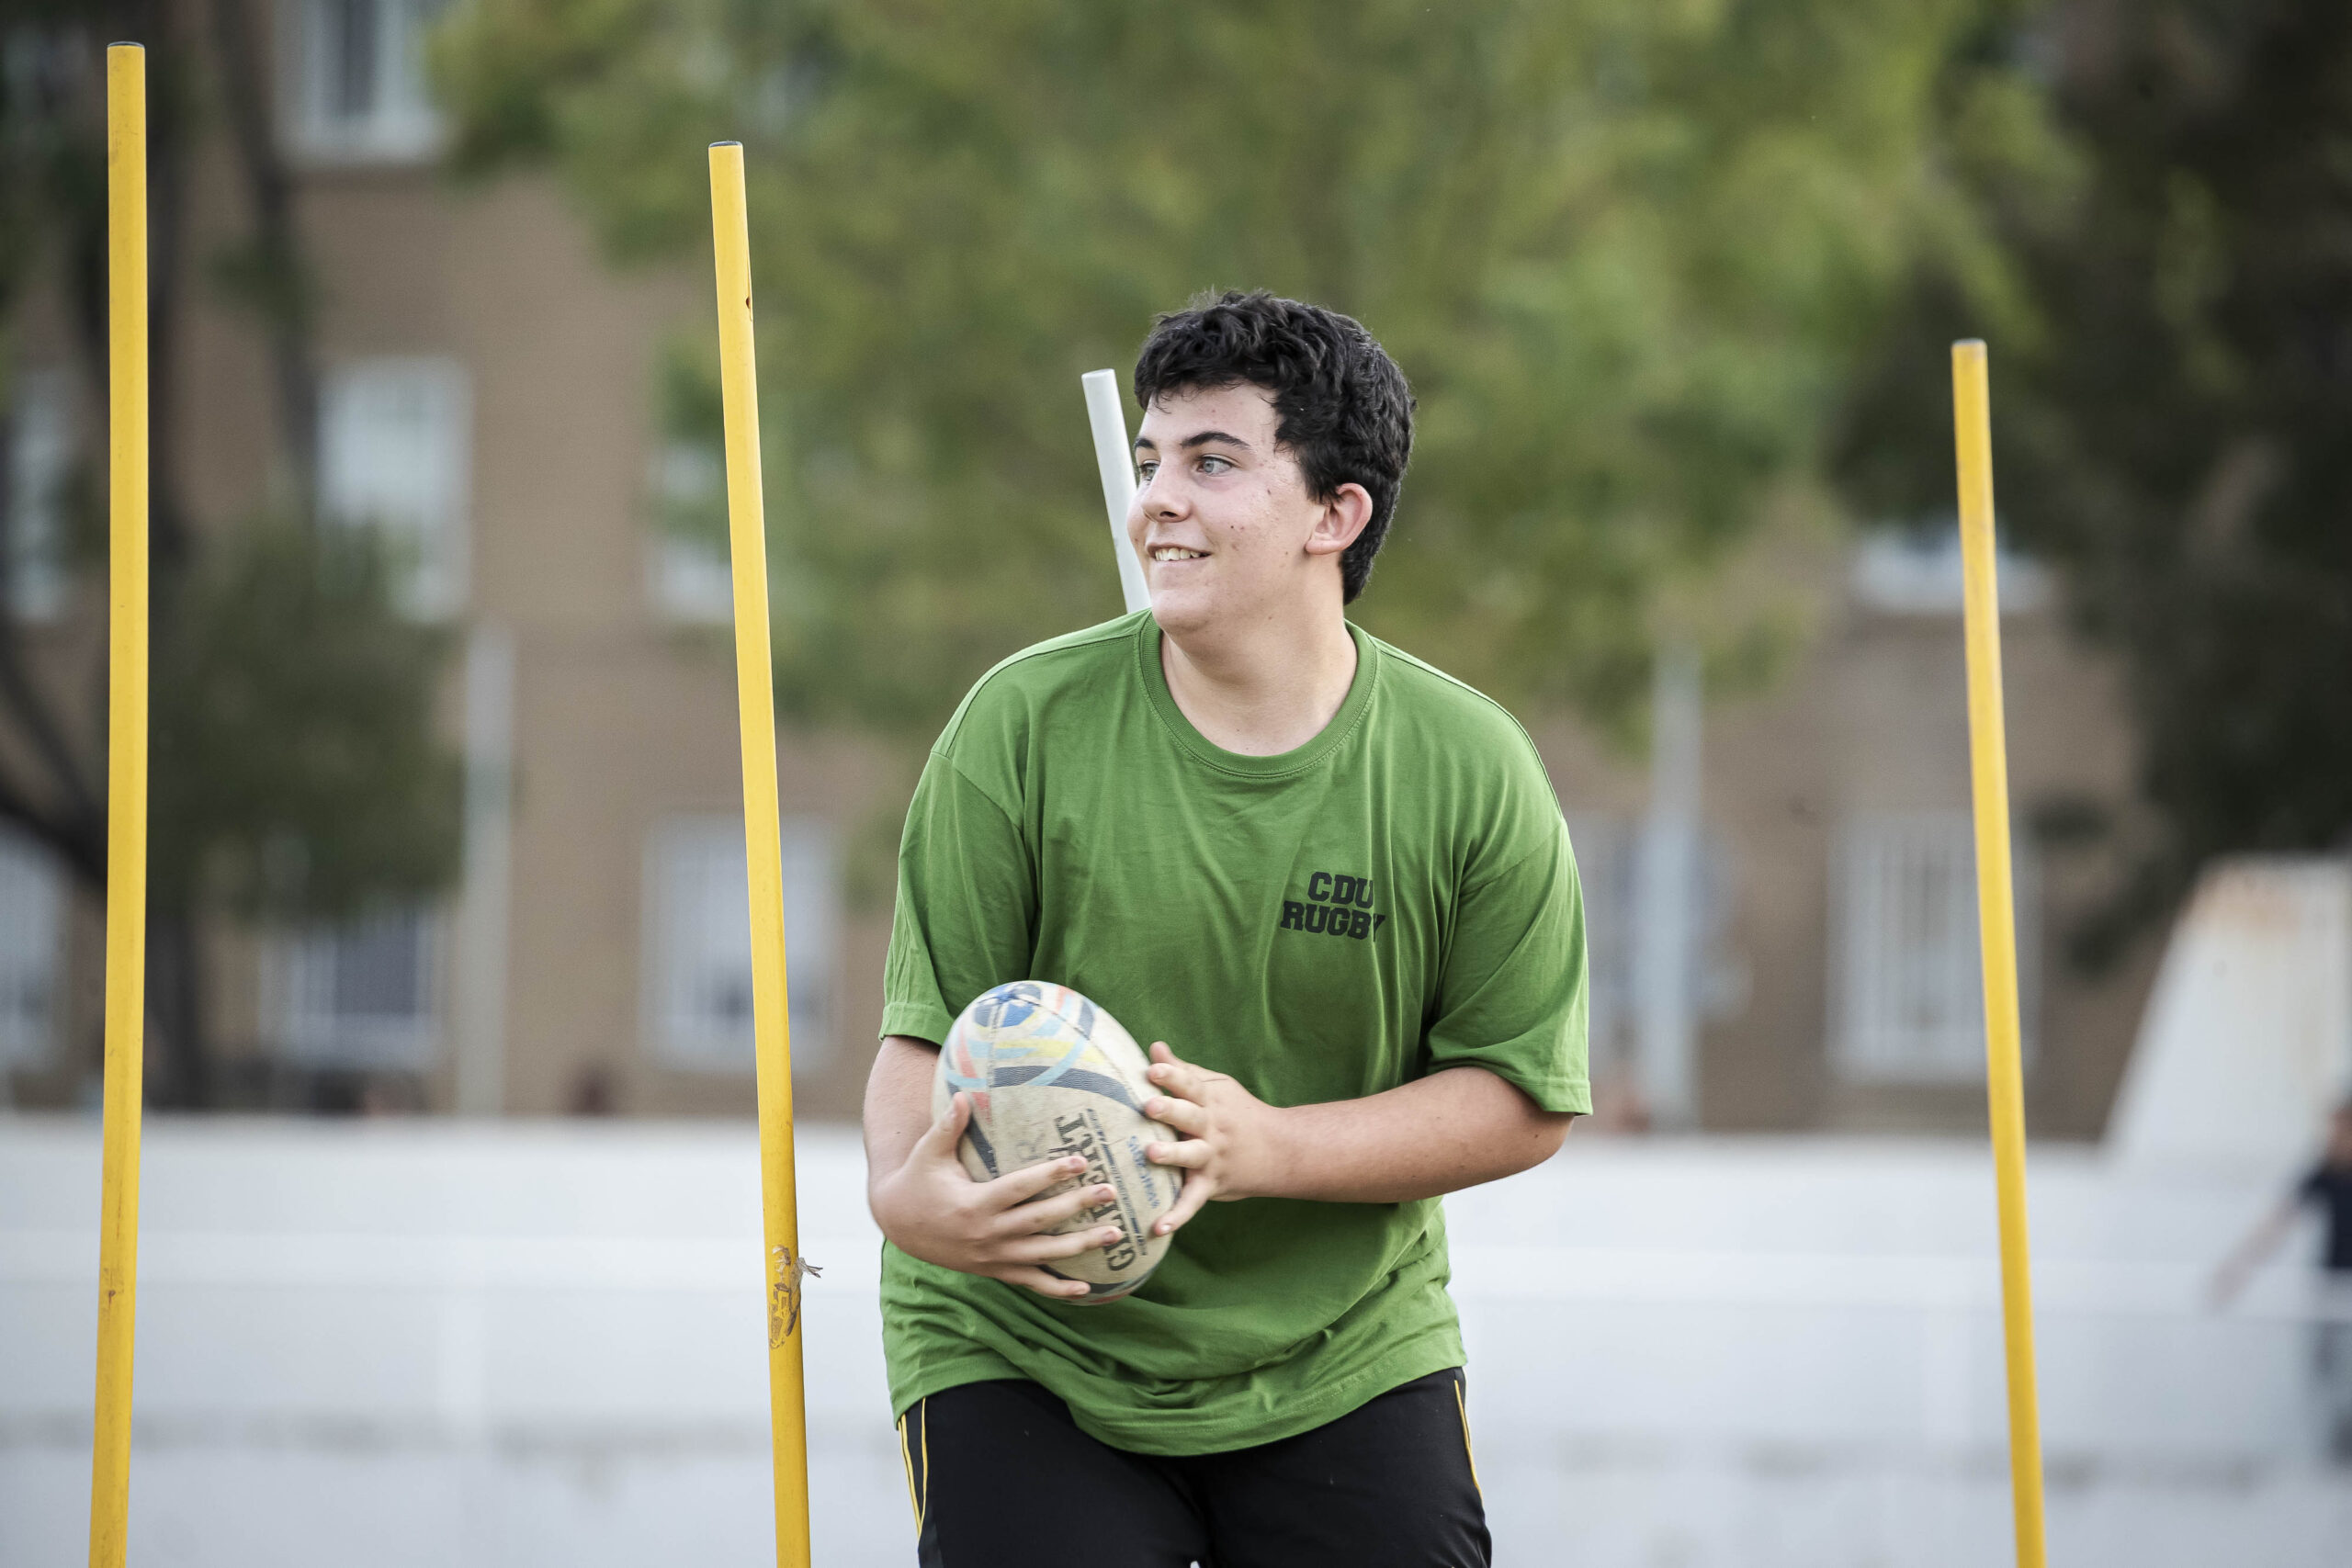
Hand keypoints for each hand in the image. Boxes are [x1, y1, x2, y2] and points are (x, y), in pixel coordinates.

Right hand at [868, 1092, 1124, 1299]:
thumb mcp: (928, 1153)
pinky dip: (1058, 1289)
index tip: (1080, 1161)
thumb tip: (963, 1094)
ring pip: (1043, 1254)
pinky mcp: (995, 1270)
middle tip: (1110, 1191)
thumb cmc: (918, 1180)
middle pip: (1039, 1221)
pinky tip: (1087, 1288)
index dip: (1050, 1175)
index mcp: (973, 1204)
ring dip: (1080, 1246)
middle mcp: (986, 1234)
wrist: (900, 1225)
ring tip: (1116, 1234)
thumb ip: (948, 1126)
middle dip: (1077, 1207)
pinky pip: (1031, 1282)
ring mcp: (993, 1257)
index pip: (1019, 1188)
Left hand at [1142, 1042, 1290, 1235]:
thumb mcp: (1215, 1086)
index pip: (1190, 1084)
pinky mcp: (1212, 1184)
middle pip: (1190, 1116)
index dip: (1172, 1075)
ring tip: (1151, 1152)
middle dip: (1170, 1110)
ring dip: (1172, 1154)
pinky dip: (1177, 1216)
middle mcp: (1212, 1127)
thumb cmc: (1237, 1112)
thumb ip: (1183, 1070)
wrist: (1281, 1150)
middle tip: (1149, 1105)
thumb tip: (1154, 1047)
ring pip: (1191, 1155)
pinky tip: (1157, 1227)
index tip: (1153, 1067)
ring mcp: (1213, 1156)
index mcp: (1210, 1100)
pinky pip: (1193, 1201)